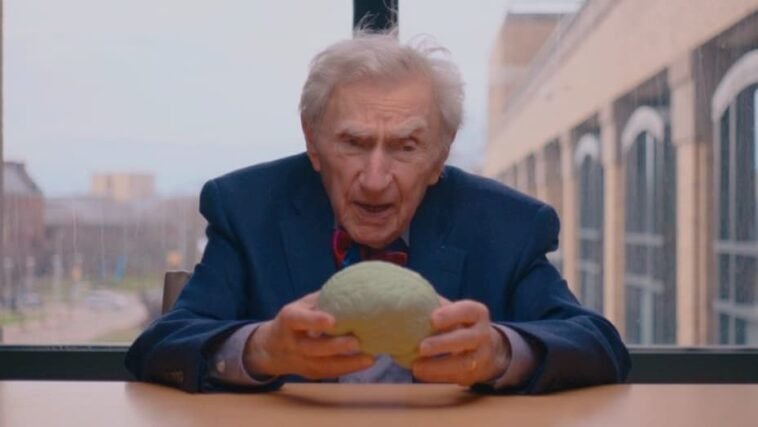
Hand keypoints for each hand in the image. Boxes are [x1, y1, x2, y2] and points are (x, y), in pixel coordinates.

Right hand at [242, 292, 373, 378]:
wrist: (269, 349)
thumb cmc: (293, 320)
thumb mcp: (300, 305)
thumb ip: (321, 299)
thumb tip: (351, 286)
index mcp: (289, 320)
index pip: (298, 320)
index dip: (314, 320)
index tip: (332, 321)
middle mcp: (293, 343)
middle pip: (313, 348)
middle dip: (335, 347)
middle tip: (356, 342)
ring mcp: (300, 361)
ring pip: (323, 366)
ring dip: (347, 363)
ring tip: (369, 359)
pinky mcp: (310, 373)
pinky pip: (329, 373)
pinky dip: (348, 369)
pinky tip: (365, 363)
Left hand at [412, 299, 510, 385]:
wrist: (485, 350)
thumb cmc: (458, 324)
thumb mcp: (453, 311)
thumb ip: (435, 305)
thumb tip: (406, 299)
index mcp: (476, 313)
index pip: (467, 311)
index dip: (451, 315)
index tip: (432, 319)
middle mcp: (482, 334)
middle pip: (466, 338)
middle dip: (443, 343)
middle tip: (422, 347)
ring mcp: (480, 356)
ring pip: (463, 363)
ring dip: (438, 366)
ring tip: (416, 366)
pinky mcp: (473, 375)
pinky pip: (455, 377)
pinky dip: (437, 376)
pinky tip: (420, 372)